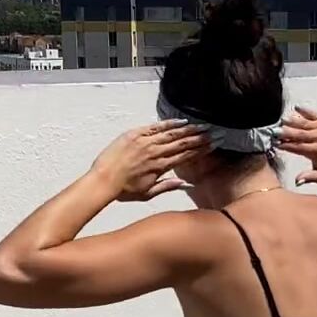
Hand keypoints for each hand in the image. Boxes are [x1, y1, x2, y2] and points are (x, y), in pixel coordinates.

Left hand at [91, 123, 205, 201]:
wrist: (103, 180)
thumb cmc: (123, 190)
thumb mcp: (147, 194)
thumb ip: (167, 187)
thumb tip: (185, 184)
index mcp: (161, 167)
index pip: (185, 156)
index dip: (200, 151)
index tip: (212, 146)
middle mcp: (156, 153)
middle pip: (183, 143)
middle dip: (199, 138)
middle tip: (213, 133)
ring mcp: (146, 142)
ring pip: (172, 134)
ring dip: (189, 130)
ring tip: (202, 126)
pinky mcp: (135, 134)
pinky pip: (156, 126)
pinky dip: (169, 123)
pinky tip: (181, 122)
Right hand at [279, 107, 316, 185]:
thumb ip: (310, 177)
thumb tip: (297, 181)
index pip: (298, 147)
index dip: (287, 145)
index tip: (277, 144)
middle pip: (300, 134)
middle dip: (287, 132)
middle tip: (275, 131)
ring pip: (305, 124)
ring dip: (292, 122)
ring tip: (282, 120)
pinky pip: (313, 114)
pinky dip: (305, 110)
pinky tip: (296, 107)